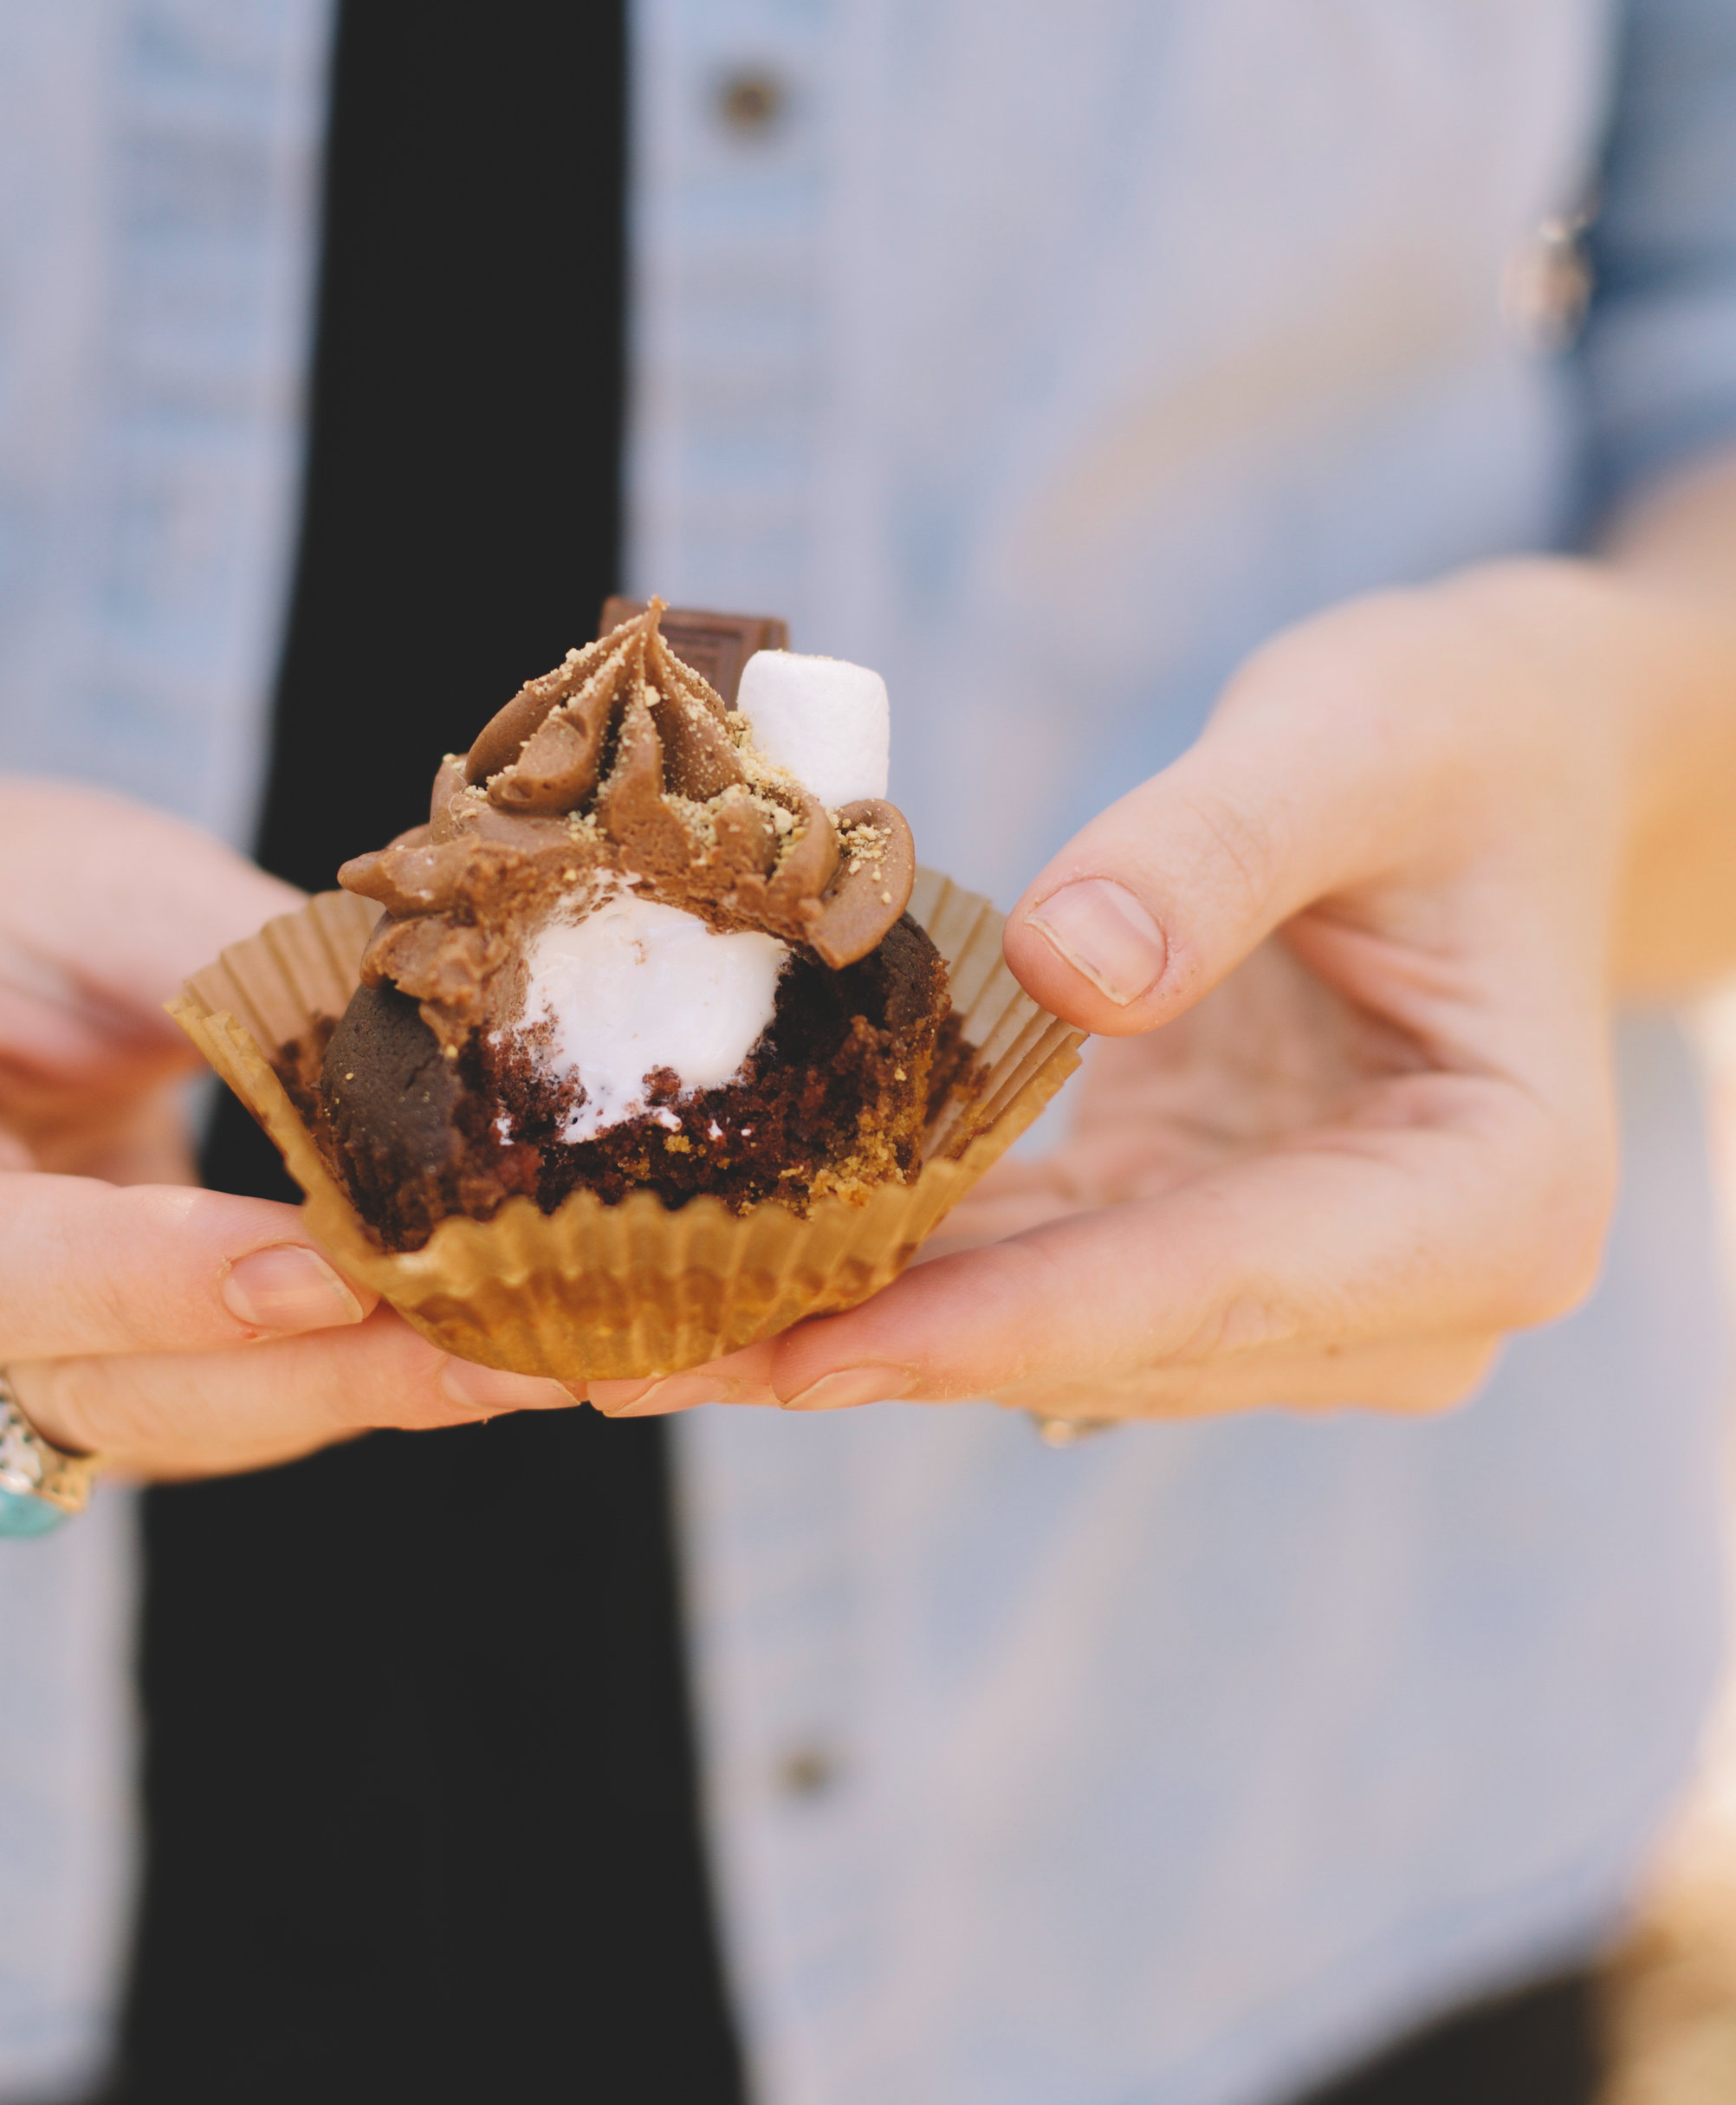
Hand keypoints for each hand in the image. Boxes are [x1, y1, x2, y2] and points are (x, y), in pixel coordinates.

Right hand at [0, 777, 571, 1477]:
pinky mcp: (65, 1402)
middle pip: (87, 1390)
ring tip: (559, 1356)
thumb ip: (246, 976)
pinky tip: (504, 1350)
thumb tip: (462, 1043)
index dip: (144, 1281)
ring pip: (167, 1430)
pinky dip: (350, 1385)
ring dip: (366, 1400)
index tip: (327, 1267)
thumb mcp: (97, 884)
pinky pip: (209, 1417)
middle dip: (316, 1378)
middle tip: (519, 1349)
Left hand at [592, 560, 1675, 1427]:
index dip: (1002, 1326)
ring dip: (826, 1337)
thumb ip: (1222, 849)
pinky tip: (701, 1273)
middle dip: (857, 1356)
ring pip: (1033, 1337)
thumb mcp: (1357, 741)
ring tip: (597, 1344)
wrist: (1506, 771)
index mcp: (1490, 1204)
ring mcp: (1299, 1294)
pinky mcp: (1201, 1253)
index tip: (808, 1354)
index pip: (1214, 1282)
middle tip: (609, 1365)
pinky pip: (1020, 1277)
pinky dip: (874, 1273)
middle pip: (1095, 1343)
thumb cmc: (1460, 740)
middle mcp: (1403, 1299)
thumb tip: (1068, 967)